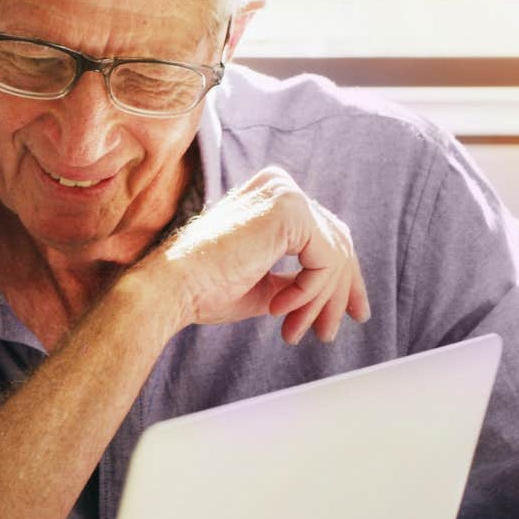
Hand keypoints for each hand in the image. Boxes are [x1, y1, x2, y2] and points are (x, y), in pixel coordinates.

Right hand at [152, 166, 369, 344]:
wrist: (171, 287)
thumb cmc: (205, 288)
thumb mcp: (263, 285)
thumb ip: (294, 280)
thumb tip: (329, 295)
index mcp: (271, 195)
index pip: (323, 235)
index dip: (339, 279)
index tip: (346, 315)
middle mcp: (280, 185)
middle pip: (336, 242)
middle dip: (339, 293)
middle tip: (329, 333)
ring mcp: (285, 193)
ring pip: (333, 255)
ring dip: (320, 301)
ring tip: (297, 331)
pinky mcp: (289, 210)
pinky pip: (324, 260)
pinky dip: (308, 292)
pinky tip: (278, 310)